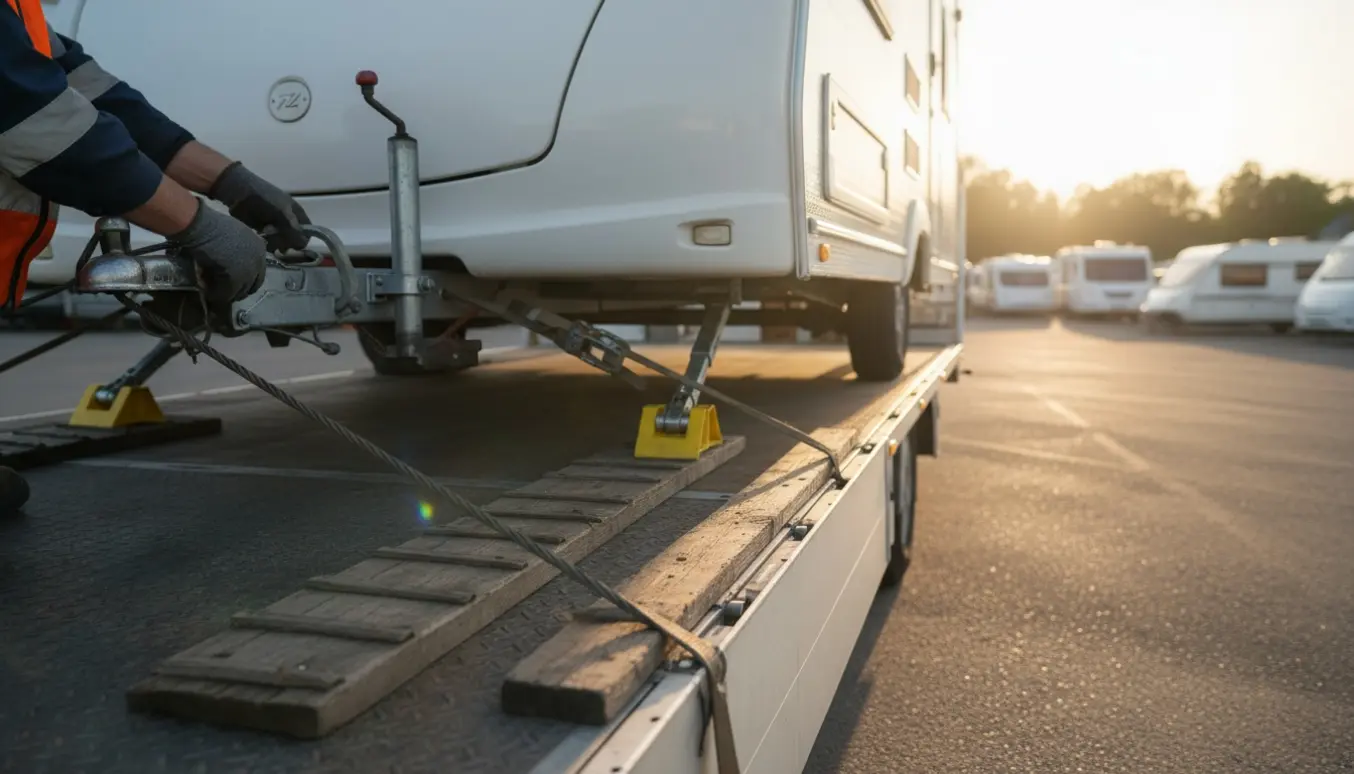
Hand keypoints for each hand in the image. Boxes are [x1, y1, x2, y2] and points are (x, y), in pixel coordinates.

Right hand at [169, 199, 267, 314]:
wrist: (202, 226)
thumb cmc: (212, 227)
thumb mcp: (235, 237)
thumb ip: (240, 251)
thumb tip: (233, 266)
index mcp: (260, 248)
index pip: (259, 273)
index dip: (246, 281)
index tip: (235, 286)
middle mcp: (259, 260)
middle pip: (252, 285)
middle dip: (238, 291)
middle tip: (224, 293)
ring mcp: (249, 270)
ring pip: (240, 291)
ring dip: (227, 294)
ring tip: (214, 293)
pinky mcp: (237, 278)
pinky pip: (227, 293)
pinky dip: (217, 295)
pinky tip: (208, 293)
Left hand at [208, 161, 311, 251]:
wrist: (238, 192)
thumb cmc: (263, 198)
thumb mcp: (282, 212)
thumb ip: (293, 228)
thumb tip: (302, 244)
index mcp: (297, 213)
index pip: (307, 232)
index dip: (301, 240)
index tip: (291, 245)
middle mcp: (288, 220)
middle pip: (293, 240)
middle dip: (285, 242)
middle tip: (276, 240)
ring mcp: (275, 226)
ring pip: (281, 243)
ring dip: (274, 242)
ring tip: (265, 235)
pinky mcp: (262, 230)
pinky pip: (269, 242)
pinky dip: (265, 242)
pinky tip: (260, 237)